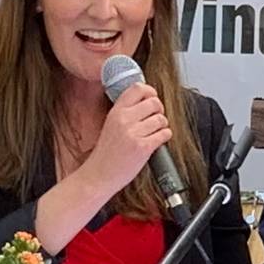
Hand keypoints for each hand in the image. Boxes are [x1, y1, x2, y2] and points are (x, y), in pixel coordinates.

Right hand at [79, 83, 172, 200]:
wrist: (99, 175)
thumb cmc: (106, 153)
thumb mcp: (110, 125)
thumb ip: (125, 112)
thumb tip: (146, 101)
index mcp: (116, 112)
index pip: (138, 88)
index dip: (150, 92)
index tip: (152, 98)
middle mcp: (124, 119)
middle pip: (154, 102)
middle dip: (159, 110)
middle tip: (155, 118)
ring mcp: (134, 133)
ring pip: (161, 119)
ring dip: (162, 126)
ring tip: (154, 132)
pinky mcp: (143, 147)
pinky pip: (164, 134)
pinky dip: (165, 136)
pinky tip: (157, 140)